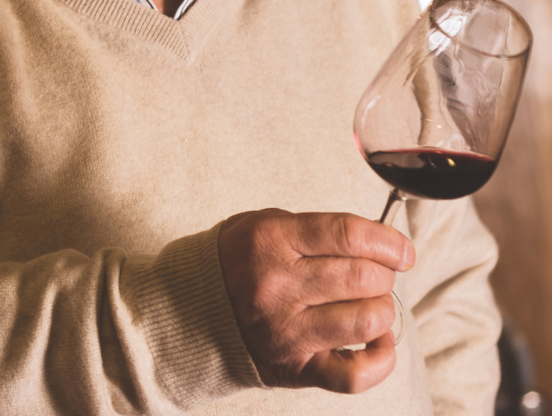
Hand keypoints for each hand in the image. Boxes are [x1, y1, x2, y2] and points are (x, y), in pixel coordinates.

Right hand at [217, 209, 414, 393]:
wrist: (195, 309)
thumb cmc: (242, 260)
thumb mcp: (268, 224)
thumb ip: (320, 229)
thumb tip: (383, 244)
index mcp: (270, 240)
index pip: (346, 234)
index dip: (387, 241)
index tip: (403, 250)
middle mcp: (277, 285)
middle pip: (362, 277)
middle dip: (384, 274)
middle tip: (378, 273)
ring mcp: (286, 329)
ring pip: (365, 321)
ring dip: (382, 310)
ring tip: (371, 303)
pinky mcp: (295, 367)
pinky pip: (354, 375)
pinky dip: (380, 359)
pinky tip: (377, 341)